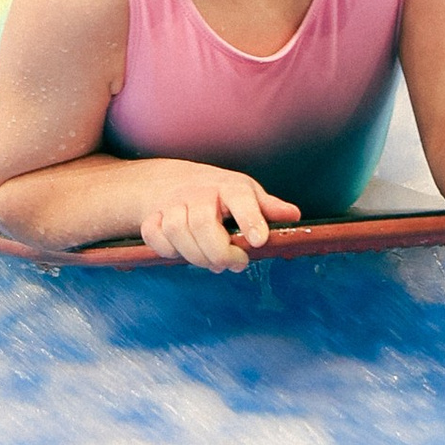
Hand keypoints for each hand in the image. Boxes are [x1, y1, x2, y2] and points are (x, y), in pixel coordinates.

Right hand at [136, 164, 300, 269]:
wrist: (170, 181)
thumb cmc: (217, 192)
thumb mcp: (247, 194)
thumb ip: (268, 208)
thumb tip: (294, 216)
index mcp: (228, 186)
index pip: (240, 198)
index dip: (250, 219)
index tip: (258, 241)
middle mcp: (198, 192)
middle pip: (203, 223)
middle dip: (219, 251)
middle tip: (235, 263)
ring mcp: (172, 204)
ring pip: (177, 232)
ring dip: (195, 255)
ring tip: (211, 260)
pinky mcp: (151, 218)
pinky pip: (155, 237)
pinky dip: (167, 250)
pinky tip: (182, 250)